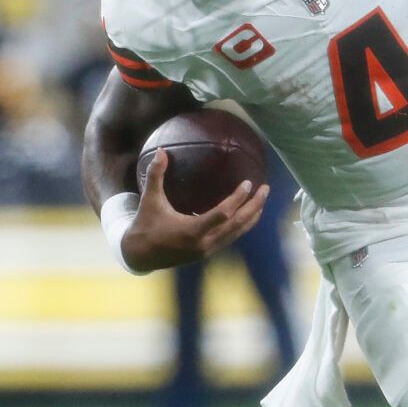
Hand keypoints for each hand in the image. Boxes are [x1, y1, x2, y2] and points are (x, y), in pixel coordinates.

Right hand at [120, 149, 270, 271]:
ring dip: (252, 216)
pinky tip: (249, 213)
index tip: (248, 183)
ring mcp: (209, 250)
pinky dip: (243, 225)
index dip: (238, 199)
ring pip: (238, 233)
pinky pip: (232, 237)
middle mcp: (205, 243)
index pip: (223, 214)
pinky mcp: (209, 252)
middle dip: (254, 206)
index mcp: (192, 231)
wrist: (141, 256)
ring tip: (262, 199)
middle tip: (265, 188)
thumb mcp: (150, 200)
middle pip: (238, 224)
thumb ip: (156, 175)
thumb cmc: (146, 225)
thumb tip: (162, 150)